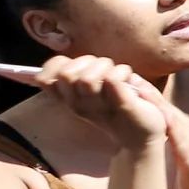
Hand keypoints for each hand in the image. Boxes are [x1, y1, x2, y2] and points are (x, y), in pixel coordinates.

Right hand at [0, 57, 166, 150]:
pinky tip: (130, 81)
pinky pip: (112, 78)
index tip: (76, 66)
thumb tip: (58, 51)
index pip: (44, 78)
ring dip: (107, 67)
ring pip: (87, 76)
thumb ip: (79, 73)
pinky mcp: (120, 104)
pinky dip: (123, 72)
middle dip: (88, 62)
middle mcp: (78, 104)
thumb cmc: (119, 107)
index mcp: (70, 98)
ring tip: (120, 77)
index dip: (56, 64)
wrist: (144, 137)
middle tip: (105, 71)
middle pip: (66, 72)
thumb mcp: (94, 88)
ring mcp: (97, 106)